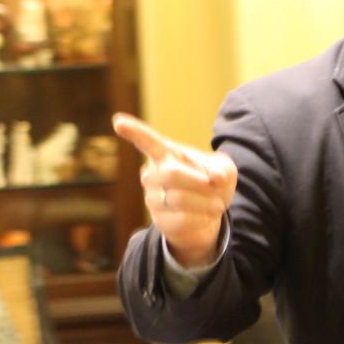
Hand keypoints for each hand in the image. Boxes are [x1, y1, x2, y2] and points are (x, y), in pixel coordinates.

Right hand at [113, 112, 236, 267]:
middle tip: (216, 186)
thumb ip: (222, 169)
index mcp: (166, 154)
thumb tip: (215, 178)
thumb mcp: (224, 171)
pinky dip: (202, 218)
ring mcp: (152, 197)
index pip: (148, 142)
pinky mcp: (159, 220)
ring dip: (206, 202)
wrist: (210, 214)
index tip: (119, 122)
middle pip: (171, 174)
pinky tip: (206, 217)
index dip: (134, 132)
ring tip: (216, 204)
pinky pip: (182, 219)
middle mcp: (153, 174)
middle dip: (200, 182)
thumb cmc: (213, 183)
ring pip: (178, 199)